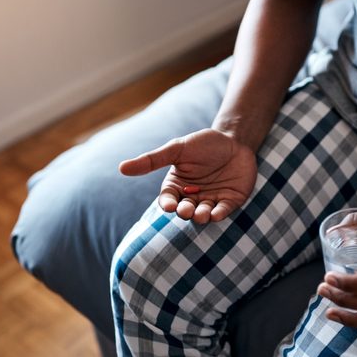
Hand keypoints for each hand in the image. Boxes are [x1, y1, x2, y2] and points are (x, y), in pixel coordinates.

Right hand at [119, 129, 256, 222]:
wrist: (235, 140)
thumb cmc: (203, 144)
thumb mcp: (177, 149)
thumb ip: (152, 160)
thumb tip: (121, 168)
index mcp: (177, 186)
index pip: (168, 200)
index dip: (168, 204)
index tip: (170, 205)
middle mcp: (193, 196)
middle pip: (185, 210)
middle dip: (185, 212)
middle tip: (186, 210)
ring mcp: (212, 200)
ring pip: (203, 214)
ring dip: (201, 216)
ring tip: (201, 214)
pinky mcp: (230, 201)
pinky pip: (223, 211)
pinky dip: (219, 214)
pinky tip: (215, 214)